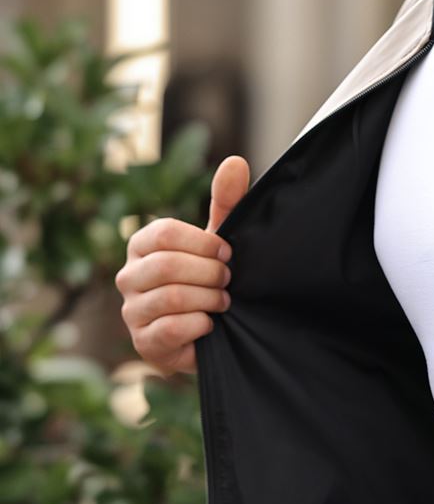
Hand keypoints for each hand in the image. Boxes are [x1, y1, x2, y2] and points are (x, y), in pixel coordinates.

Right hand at [115, 155, 249, 376]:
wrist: (212, 333)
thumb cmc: (209, 279)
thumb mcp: (219, 241)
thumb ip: (226, 203)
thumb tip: (236, 161)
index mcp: (142, 244)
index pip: (165, 233)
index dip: (204, 243)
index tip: (227, 253)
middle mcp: (128, 276)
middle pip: (168, 266)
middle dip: (210, 274)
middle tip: (228, 281)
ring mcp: (131, 310)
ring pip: (173, 297)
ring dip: (210, 299)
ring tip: (223, 302)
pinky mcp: (143, 341)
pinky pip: (173, 327)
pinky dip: (201, 325)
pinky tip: (210, 324)